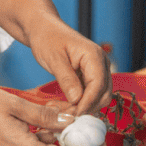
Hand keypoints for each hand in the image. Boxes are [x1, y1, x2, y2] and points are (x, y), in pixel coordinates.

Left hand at [0, 0, 113, 116]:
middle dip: (86, 108)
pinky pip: (90, 94)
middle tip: (64, 117)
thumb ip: (66, 78)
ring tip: (60, 111)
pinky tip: (62, 106)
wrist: (43, 28)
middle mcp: (101, 63)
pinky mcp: (90, 76)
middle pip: (103, 94)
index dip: (88, 103)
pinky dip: (79, 103)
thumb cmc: (46, 38)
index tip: (75, 115)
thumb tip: (77, 100)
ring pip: (97, 97)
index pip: (98, 85)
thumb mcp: (53, 58)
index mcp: (94, 55)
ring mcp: (97, 70)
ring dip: (82, 108)